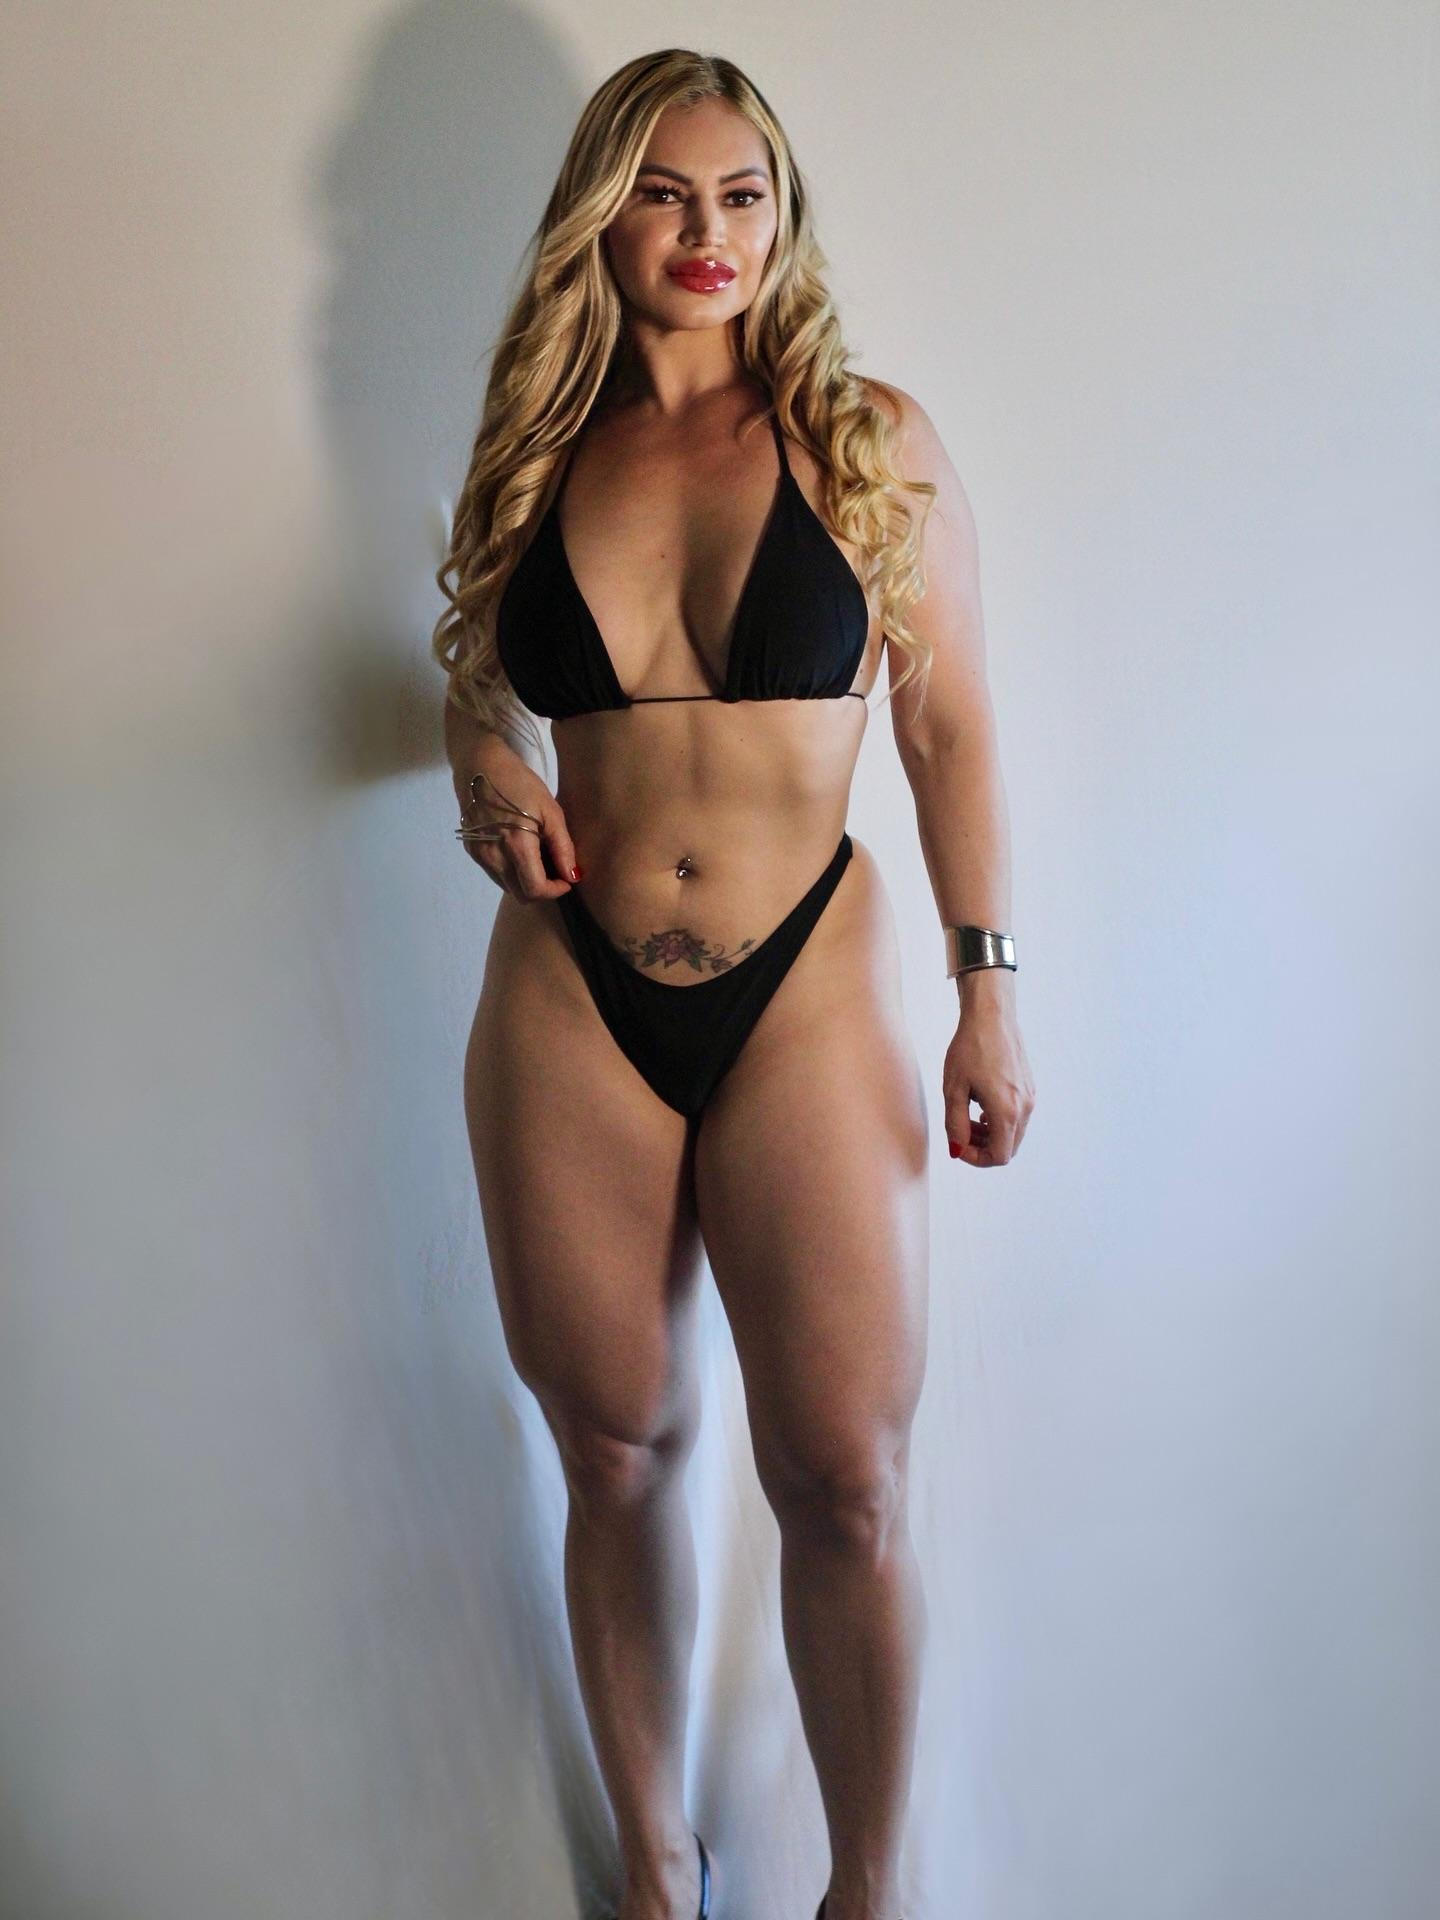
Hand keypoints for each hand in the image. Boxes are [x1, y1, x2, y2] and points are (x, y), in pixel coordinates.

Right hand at [453, 748, 580, 901]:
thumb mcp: (550, 810)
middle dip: (541, 889)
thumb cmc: (520, 783)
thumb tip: (572, 876)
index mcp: (516, 846)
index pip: (535, 890)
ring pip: (507, 886)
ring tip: (538, 858)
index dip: (555, 891)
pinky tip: (519, 851)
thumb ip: (562, 847)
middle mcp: (493, 857)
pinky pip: (495, 873)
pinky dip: (511, 871)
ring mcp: (479, 855)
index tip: (566, 879)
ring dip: (525, 880)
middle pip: (520, 894)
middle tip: (555, 870)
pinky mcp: (471, 850)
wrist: (479, 764)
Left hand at [942, 973, 1034, 1166]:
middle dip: (983, 1147)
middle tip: (961, 1132)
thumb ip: (955, 1124)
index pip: (998, 1156)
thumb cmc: (969, 1049)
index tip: (957, 1144)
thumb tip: (956, 1150)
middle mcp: (1024, 1107)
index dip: (976, 1158)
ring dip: (991, 1134)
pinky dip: (1000, 1120)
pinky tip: (981, 1104)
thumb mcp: (954, 1089)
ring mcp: (1030, 1097)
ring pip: (1014, 1133)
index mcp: (1006, 1111)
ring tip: (968, 1117)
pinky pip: (1018, 1116)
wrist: (991, 1017)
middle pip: (1008, 1147)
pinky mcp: (1030, 1087)